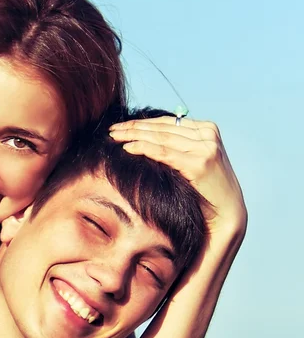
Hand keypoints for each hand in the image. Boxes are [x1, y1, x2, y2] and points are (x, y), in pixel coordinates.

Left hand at [109, 117, 246, 240]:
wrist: (226, 215)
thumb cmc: (204, 191)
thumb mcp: (192, 161)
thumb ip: (178, 146)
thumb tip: (146, 137)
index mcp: (207, 129)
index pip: (167, 122)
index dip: (142, 122)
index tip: (120, 125)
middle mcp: (208, 135)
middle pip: (162, 128)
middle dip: (134, 127)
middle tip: (112, 129)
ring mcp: (205, 148)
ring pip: (161, 138)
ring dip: (134, 136)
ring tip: (114, 137)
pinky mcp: (199, 163)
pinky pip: (164, 153)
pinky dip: (143, 149)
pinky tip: (127, 148)